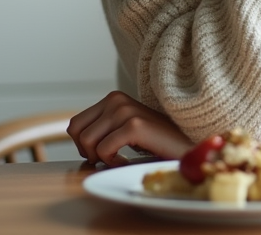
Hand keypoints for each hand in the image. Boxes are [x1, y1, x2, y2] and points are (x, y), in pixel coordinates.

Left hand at [67, 91, 192, 165]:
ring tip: (120, 159)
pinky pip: (104, 150)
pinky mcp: (135, 125)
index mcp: (113, 99)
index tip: (102, 153)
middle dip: (88, 152)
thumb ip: (102, 127)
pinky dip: (112, 162)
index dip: (83, 145)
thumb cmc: (155, 142)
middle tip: (109, 158)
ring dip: (101, 158)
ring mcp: (126, 111)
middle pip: (76, 132)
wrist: (185, 147)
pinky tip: (128, 161)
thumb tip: (75, 138)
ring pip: (88, 142)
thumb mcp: (124, 129)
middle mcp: (117, 100)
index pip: (75, 124)